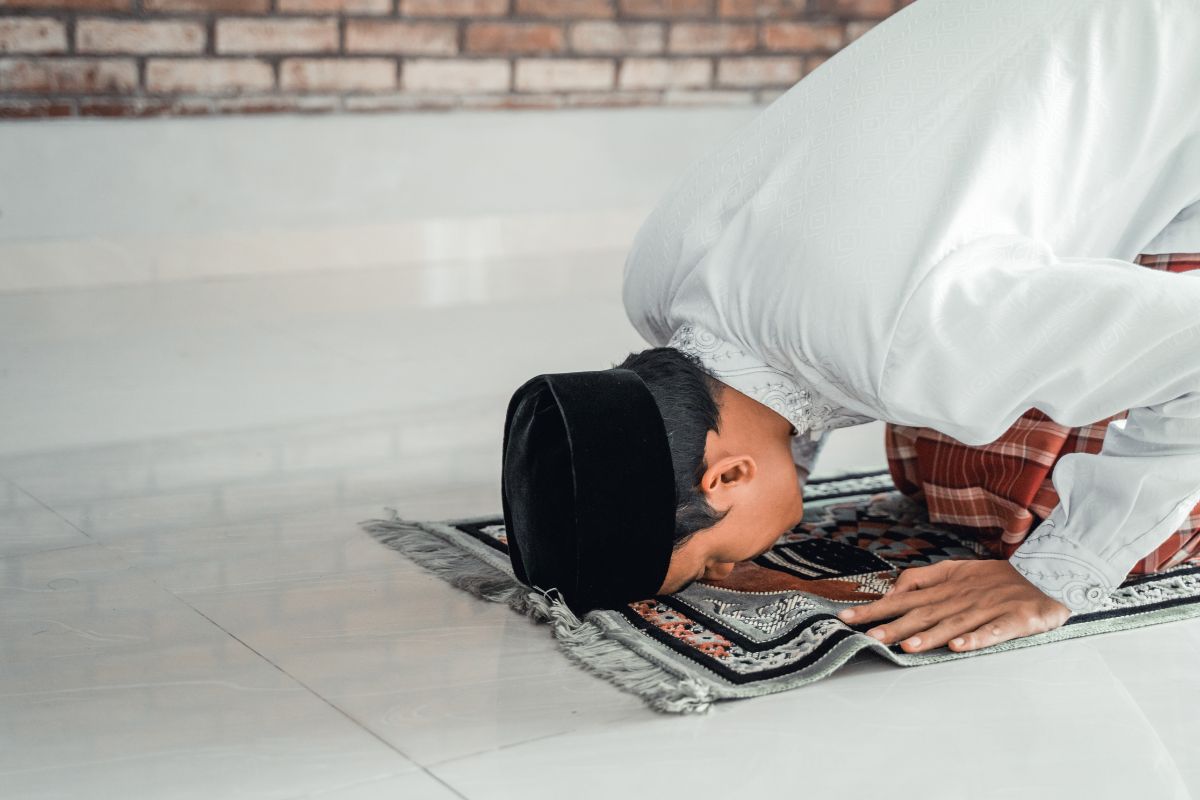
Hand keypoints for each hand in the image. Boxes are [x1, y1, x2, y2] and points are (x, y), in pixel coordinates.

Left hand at [836, 559, 1071, 652]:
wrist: (1047, 572)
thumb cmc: (996, 577)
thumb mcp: (956, 570)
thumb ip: (923, 578)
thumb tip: (892, 589)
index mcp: (945, 587)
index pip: (903, 599)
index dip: (875, 609)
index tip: (846, 617)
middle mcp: (960, 599)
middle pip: (923, 614)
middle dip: (894, 626)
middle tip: (867, 637)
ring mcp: (987, 609)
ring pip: (954, 624)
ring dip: (930, 635)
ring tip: (906, 646)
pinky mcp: (1014, 620)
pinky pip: (993, 631)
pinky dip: (976, 639)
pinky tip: (958, 647)